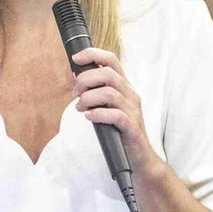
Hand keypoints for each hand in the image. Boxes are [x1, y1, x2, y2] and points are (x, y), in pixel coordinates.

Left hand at [70, 47, 162, 177]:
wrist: (139, 157)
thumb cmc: (119, 130)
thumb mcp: (106, 106)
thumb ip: (93, 91)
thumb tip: (73, 76)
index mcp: (124, 86)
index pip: (111, 60)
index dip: (92, 54)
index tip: (75, 59)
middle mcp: (130, 94)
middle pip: (108, 74)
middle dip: (85, 80)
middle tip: (75, 93)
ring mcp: (133, 110)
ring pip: (110, 93)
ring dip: (89, 98)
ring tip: (81, 108)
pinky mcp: (132, 128)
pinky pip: (116, 115)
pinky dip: (99, 114)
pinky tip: (90, 117)